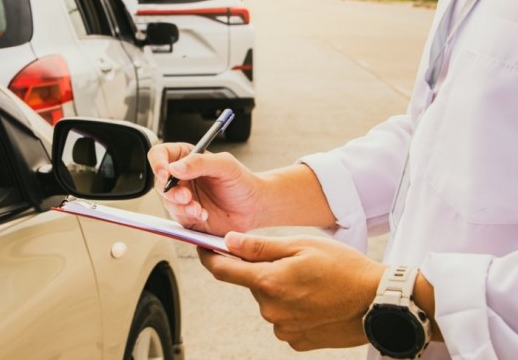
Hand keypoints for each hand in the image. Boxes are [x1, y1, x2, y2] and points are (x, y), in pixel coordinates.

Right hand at [147, 142, 262, 234]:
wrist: (254, 207)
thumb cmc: (241, 181)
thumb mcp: (225, 165)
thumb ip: (200, 163)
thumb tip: (175, 168)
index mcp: (186, 158)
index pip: (160, 154)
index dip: (157, 163)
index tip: (165, 173)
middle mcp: (181, 177)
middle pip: (159, 182)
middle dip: (171, 191)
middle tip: (186, 196)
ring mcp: (182, 197)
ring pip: (167, 202)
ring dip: (181, 207)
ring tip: (199, 209)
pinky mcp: (186, 216)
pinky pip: (178, 218)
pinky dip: (189, 217)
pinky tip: (203, 215)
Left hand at [199, 232, 385, 350]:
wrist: (379, 303)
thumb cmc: (345, 268)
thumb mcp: (301, 245)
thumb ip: (260, 247)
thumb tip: (228, 242)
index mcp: (268, 283)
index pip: (223, 271)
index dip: (209, 257)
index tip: (204, 248)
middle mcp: (270, 310)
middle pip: (252, 284)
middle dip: (262, 270)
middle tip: (292, 260)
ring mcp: (284, 328)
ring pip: (269, 301)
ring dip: (279, 288)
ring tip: (310, 281)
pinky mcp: (297, 341)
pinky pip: (284, 319)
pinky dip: (292, 306)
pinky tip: (315, 299)